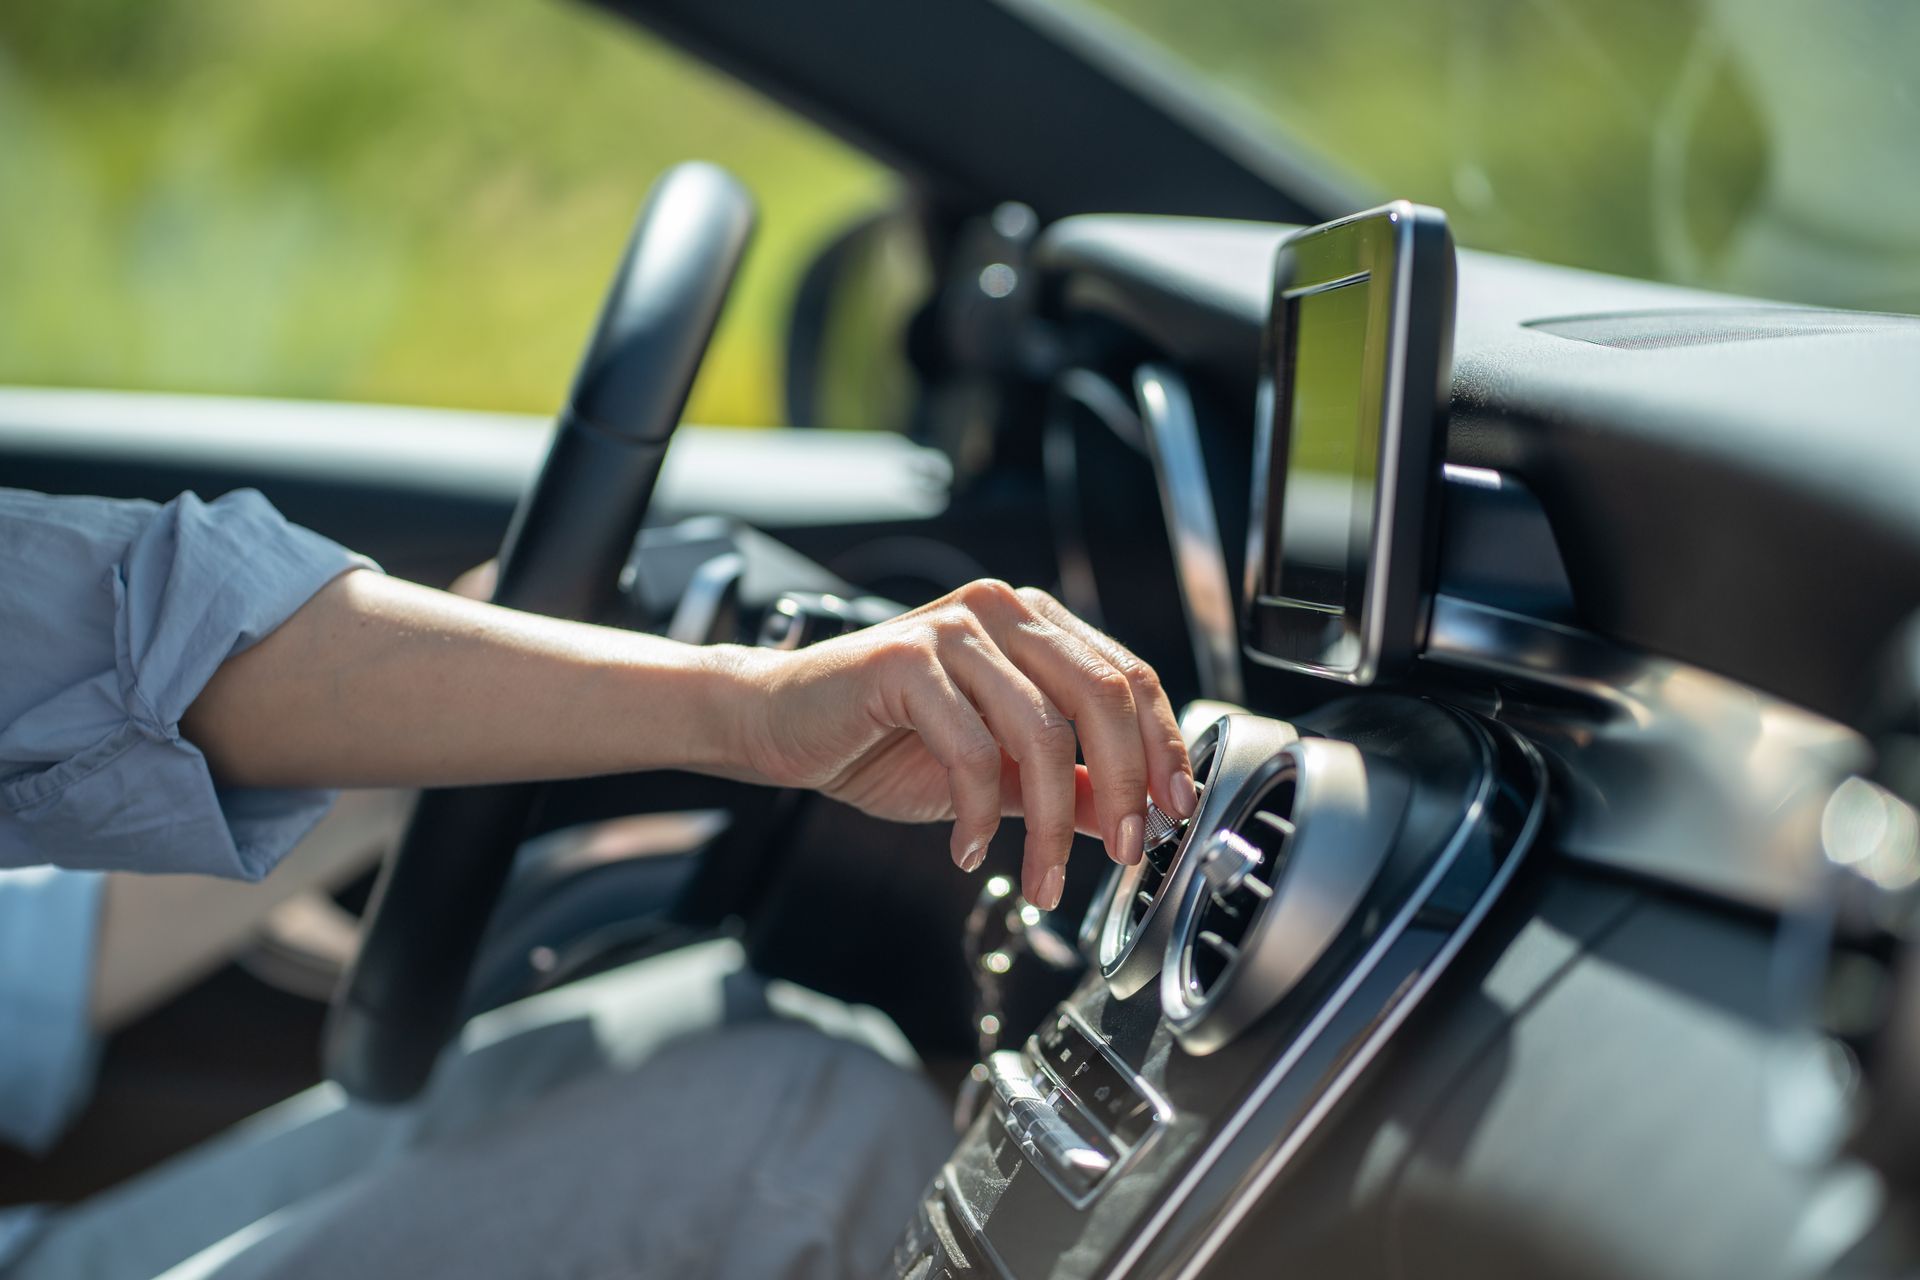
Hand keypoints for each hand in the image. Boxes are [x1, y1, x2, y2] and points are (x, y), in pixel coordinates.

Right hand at [731, 580, 1195, 908]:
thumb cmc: (884, 739)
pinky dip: (978, 813)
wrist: (781, 726)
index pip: (1128, 677)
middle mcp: (1002, 611)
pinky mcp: (905, 660)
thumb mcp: (997, 771)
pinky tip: (967, 849)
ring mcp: (954, 629)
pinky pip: (970, 748)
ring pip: (1041, 730)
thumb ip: (1065, 784)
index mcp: (1036, 625)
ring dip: (1054, 822)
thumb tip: (1132, 819)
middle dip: (1126, 784)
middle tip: (1131, 853)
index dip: (1163, 747)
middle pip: (1102, 696)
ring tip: (1041, 877)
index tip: (1175, 812)